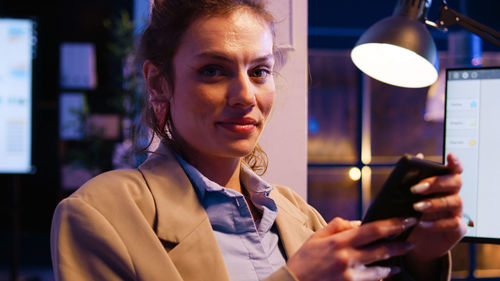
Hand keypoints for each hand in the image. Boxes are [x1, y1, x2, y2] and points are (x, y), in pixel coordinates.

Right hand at [287, 217, 416, 280]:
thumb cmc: (304, 259)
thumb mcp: (317, 236)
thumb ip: (338, 226)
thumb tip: (360, 223)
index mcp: (339, 242)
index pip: (372, 230)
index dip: (393, 224)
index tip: (406, 220)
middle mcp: (347, 258)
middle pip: (382, 250)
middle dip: (400, 245)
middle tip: (411, 242)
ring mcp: (350, 275)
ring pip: (381, 269)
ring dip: (393, 264)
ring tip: (400, 261)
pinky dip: (380, 277)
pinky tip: (385, 273)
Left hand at [406, 153, 466, 266]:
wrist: (411, 242)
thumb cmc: (409, 214)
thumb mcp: (404, 198)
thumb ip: (410, 179)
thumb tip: (417, 156)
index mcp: (441, 185)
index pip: (453, 169)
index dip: (455, 162)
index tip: (450, 156)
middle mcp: (452, 195)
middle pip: (455, 182)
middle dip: (436, 183)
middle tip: (415, 188)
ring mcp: (456, 212)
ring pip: (455, 201)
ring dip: (434, 203)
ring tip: (416, 207)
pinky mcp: (457, 229)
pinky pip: (453, 223)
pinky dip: (437, 223)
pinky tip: (422, 224)